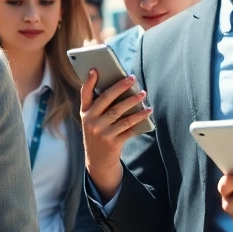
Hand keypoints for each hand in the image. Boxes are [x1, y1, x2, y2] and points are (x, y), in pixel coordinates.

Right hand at [81, 69, 151, 198]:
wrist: (98, 162)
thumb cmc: (98, 135)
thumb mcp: (92, 121)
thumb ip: (99, 107)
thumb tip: (119, 88)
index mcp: (85, 113)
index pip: (85, 94)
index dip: (89, 81)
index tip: (95, 69)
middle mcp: (91, 121)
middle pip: (106, 100)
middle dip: (120, 87)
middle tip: (132, 78)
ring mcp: (101, 132)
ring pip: (119, 113)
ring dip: (133, 101)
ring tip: (143, 94)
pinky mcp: (112, 141)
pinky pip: (129, 127)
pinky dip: (139, 118)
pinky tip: (147, 112)